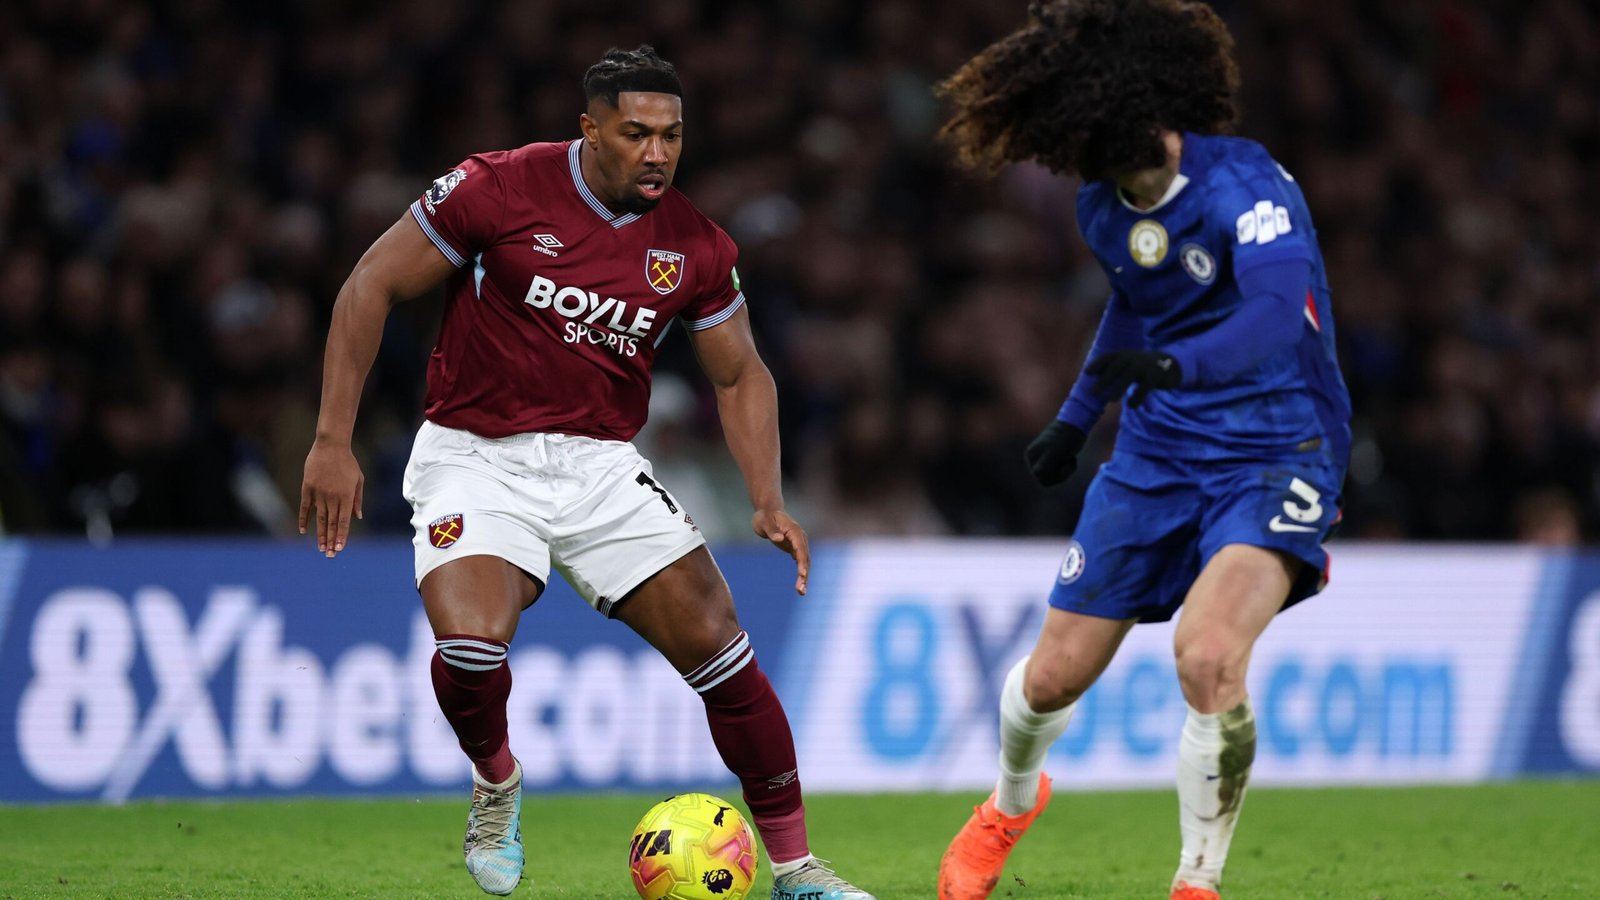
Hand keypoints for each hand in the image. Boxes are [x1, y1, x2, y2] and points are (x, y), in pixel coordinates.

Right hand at [299, 438, 364, 557]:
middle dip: (331, 540)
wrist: (331, 445)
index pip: (344, 520)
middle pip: (332, 523)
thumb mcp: (358, 480)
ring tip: (321, 548)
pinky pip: (305, 507)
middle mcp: (333, 497)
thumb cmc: (348, 462)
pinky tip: (304, 531)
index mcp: (347, 496)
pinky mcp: (308, 487)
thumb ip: (357, 499)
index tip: (340, 548)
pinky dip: (304, 519)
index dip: (342, 535)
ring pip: (320, 518)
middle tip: (330, 555)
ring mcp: (319, 493)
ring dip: (320, 534)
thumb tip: (358, 517)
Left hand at [752, 509, 809, 595]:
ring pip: (805, 563)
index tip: (802, 574)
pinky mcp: (795, 549)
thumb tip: (779, 539)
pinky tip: (800, 586)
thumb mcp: (764, 522)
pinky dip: (801, 574)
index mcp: (794, 531)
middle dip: (804, 574)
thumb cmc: (765, 516)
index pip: (801, 548)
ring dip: (804, 577)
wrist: (768, 512)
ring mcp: (799, 544)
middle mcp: (800, 538)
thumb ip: (771, 530)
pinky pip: (800, 563)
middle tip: (801, 590)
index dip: (802, 562)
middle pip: (805, 558)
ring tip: (802, 592)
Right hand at [1024, 421, 1087, 486]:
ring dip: (1065, 472)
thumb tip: (1036, 472)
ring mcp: (1043, 458)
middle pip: (1046, 479)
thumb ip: (1045, 463)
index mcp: (1031, 455)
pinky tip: (1071, 458)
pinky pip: (1058, 472)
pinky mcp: (1053, 458)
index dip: (1054, 475)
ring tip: (1071, 460)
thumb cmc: (1066, 437)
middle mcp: (1034, 458)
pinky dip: (1067, 469)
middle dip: (1060, 474)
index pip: (1040, 477)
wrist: (1076, 424)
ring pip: (1053, 477)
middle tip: (1070, 463)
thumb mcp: (1055, 452)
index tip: (1066, 465)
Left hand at [1086, 350, 1181, 406]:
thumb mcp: (1125, 364)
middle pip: (1117, 366)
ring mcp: (1145, 366)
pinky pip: (1145, 386)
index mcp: (1124, 355)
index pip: (1109, 357)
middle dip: (1105, 379)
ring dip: (1119, 387)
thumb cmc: (1139, 366)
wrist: (1167, 364)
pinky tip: (1131, 406)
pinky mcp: (1155, 375)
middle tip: (1094, 392)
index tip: (1087, 373)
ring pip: (1130, 376)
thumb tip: (1087, 371)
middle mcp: (1133, 358)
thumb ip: (1108, 367)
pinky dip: (1138, 396)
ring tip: (1111, 400)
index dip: (1098, 364)